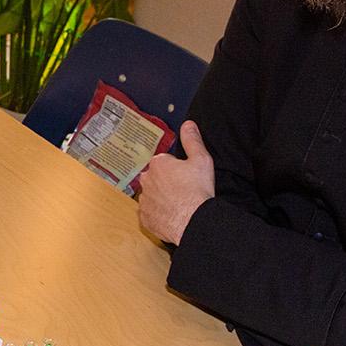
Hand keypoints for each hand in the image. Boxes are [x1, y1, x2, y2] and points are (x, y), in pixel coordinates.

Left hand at [136, 120, 214, 244]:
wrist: (194, 221)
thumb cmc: (198, 191)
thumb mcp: (201, 160)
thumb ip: (192, 140)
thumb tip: (188, 125)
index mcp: (158, 163)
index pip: (165, 162)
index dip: (177, 169)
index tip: (186, 177)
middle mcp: (146, 179)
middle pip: (156, 178)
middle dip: (167, 182)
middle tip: (184, 190)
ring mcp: (144, 199)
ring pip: (152, 195)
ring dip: (161, 198)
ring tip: (179, 204)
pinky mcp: (144, 217)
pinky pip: (150, 213)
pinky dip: (158, 214)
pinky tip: (172, 215)